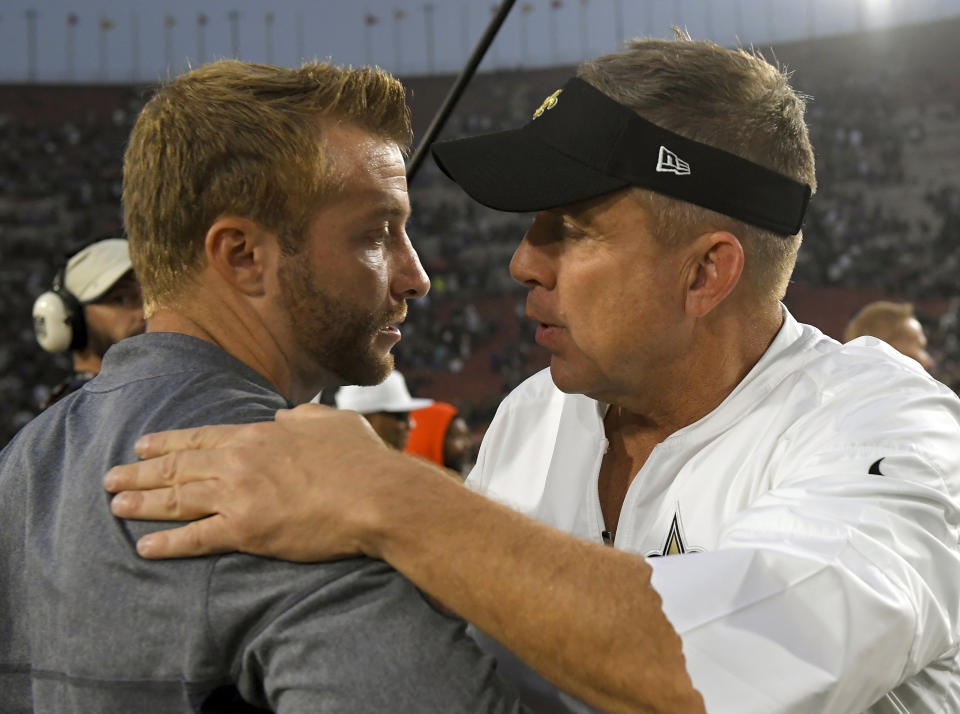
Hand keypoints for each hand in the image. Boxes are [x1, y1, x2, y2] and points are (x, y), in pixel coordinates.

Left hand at [104, 403, 397, 560]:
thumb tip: (286, 414)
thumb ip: (302, 415)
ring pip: (178, 498)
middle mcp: (240, 461)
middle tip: (110, 478)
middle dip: (140, 472)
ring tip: (115, 506)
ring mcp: (239, 495)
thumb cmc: (361, 458)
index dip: (166, 442)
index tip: (141, 444)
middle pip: (178, 466)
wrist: (376, 494)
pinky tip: (144, 547)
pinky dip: (168, 544)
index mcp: (259, 433)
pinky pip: (196, 538)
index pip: (200, 437)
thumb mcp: (332, 420)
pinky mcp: (247, 530)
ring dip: (143, 502)